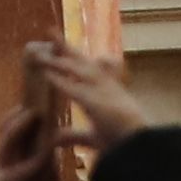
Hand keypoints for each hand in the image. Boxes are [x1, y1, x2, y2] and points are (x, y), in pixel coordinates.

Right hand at [0, 90, 69, 180]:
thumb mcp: (30, 179)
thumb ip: (38, 158)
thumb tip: (53, 132)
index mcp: (5, 163)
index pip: (5, 133)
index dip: (16, 116)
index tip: (31, 102)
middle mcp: (0, 174)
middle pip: (6, 144)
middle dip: (21, 128)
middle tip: (37, 114)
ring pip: (18, 170)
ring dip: (35, 159)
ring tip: (49, 150)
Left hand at [23, 41, 150, 155]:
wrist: (142, 149)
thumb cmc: (123, 144)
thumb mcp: (93, 137)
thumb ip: (73, 135)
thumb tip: (53, 139)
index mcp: (109, 94)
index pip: (91, 70)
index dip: (77, 59)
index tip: (64, 47)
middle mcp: (107, 88)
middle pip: (83, 62)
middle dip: (66, 47)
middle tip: (50, 31)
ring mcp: (104, 94)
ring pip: (78, 71)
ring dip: (58, 60)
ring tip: (38, 51)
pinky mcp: (99, 105)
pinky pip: (76, 90)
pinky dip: (60, 81)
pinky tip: (46, 73)